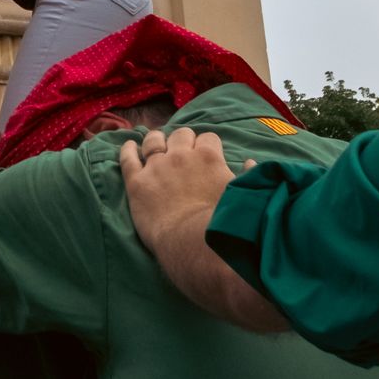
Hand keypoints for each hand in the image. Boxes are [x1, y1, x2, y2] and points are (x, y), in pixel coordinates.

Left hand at [118, 127, 246, 251]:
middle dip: (183, 140)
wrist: (194, 244)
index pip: (208, 138)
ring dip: (156, 140)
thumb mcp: (243, 195)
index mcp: (209, 157)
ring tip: (156, 143)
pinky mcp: (137, 182)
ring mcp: (156, 167)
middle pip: (180, 134)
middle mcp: (181, 155)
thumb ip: (247, 176)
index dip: (207, 145)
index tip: (206, 153)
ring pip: (153, 140)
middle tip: (182, 151)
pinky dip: (127, 150)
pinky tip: (129, 147)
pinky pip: (128, 158)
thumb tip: (251, 162)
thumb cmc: (224, 224)